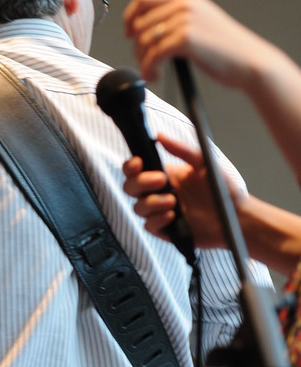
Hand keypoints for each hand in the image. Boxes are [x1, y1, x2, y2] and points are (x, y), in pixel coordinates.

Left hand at [123, 0, 263, 87]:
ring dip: (142, 61)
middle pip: (139, 22)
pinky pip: (153, 54)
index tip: (128, 34)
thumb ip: (176, 20)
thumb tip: (145, 31)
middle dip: (137, 47)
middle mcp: (184, 4)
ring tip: (152, 72)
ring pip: (144, 40)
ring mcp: (185, 20)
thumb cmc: (225, 49)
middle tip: (146, 63)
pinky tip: (155, 77)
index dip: (129, 16)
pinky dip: (149, 69)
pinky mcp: (186, 38)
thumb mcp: (200, 24)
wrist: (249, 62)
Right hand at [123, 135, 241, 249]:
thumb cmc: (223, 190)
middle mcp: (159, 193)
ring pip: (138, 207)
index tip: (139, 163)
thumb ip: (182, 149)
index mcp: (165, 175)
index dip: (131, 166)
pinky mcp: (166, 230)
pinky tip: (173, 215)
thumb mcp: (204, 163)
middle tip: (162, 180)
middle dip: (141, 182)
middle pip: (130, 188)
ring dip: (152, 202)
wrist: (236, 217)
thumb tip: (160, 136)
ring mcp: (161, 212)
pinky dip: (158, 219)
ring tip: (173, 202)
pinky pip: (149, 226)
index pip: (135, 170)